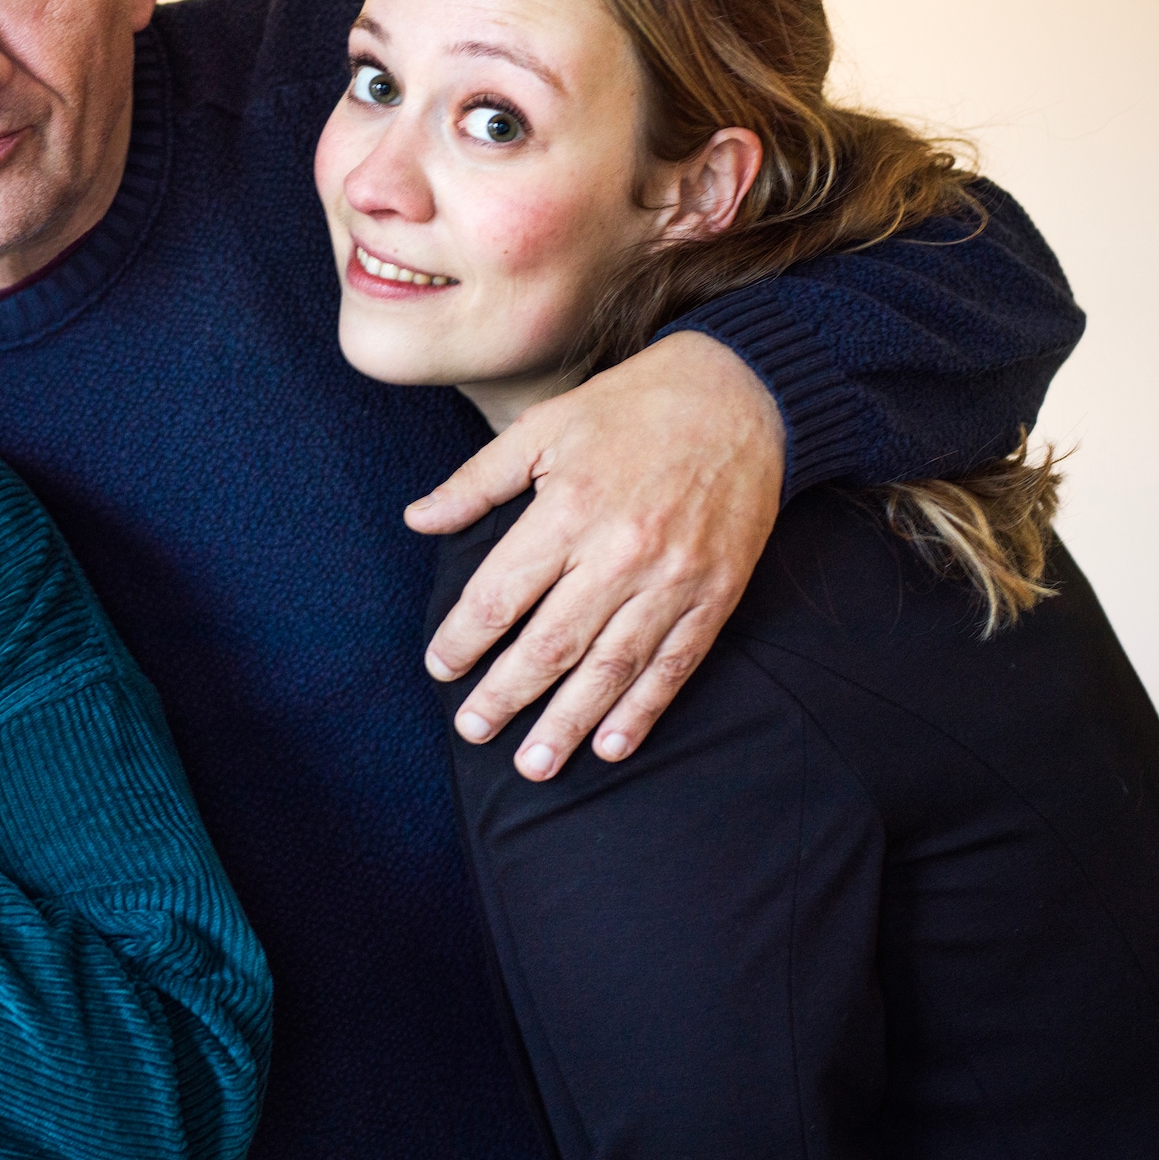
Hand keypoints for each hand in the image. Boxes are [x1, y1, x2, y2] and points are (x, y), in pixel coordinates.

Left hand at [412, 333, 782, 781]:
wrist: (741, 395)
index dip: (464, 638)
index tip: (441, 666)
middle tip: (473, 730)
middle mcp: (621, 552)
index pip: (501, 594)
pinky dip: (642, 711)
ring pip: (610, 667)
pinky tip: (611, 746)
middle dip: (506, 694)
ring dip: (568, 722)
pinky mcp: (716, 593)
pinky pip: (674, 665)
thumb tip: (416, 519)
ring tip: (533, 764)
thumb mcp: (542, 426)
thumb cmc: (628, 409)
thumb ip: (476, 482)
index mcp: (569, 509)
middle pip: (551, 643)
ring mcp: (673, 578)